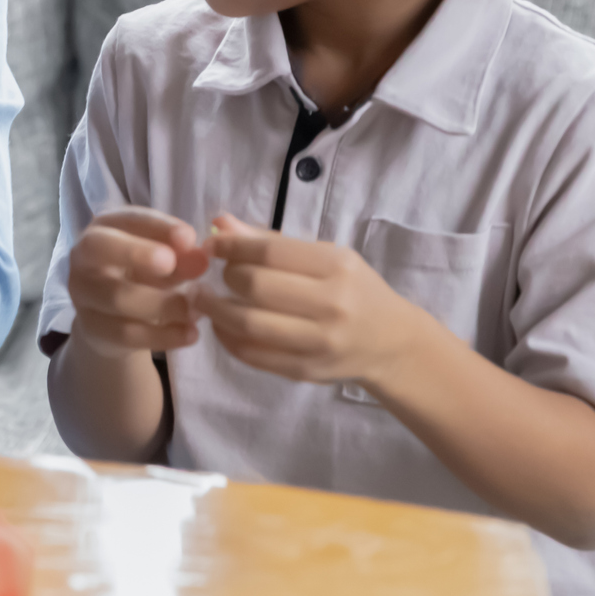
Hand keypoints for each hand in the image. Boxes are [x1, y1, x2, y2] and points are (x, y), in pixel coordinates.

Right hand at [63, 207, 211, 358]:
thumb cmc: (143, 275)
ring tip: (196, 310)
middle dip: (135, 252)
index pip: (127, 218)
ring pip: (116, 297)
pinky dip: (162, 335)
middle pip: (99, 247)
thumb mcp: (166, 262)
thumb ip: (182, 258)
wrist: (116, 320)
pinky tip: (190, 334)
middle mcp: (84, 256)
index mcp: (106, 227)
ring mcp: (82, 293)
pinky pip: (125, 333)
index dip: (158, 226)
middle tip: (169, 263)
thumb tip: (201, 258)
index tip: (189, 238)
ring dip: (162, 304)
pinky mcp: (91, 328)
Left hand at [198, 214, 417, 384]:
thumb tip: (220, 224)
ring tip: (203, 299)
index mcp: (337, 267)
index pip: (269, 252)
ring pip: (248, 325)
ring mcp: (320, 343)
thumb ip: (271, 242)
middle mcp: (332, 305)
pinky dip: (227, 339)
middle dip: (225, 276)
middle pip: (256, 287)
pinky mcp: (306, 371)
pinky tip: (221, 326)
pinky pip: (253, 355)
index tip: (213, 244)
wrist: (391, 342)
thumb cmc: (353, 289)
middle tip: (214, 273)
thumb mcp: (324, 256)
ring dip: (215, 310)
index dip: (231, 246)